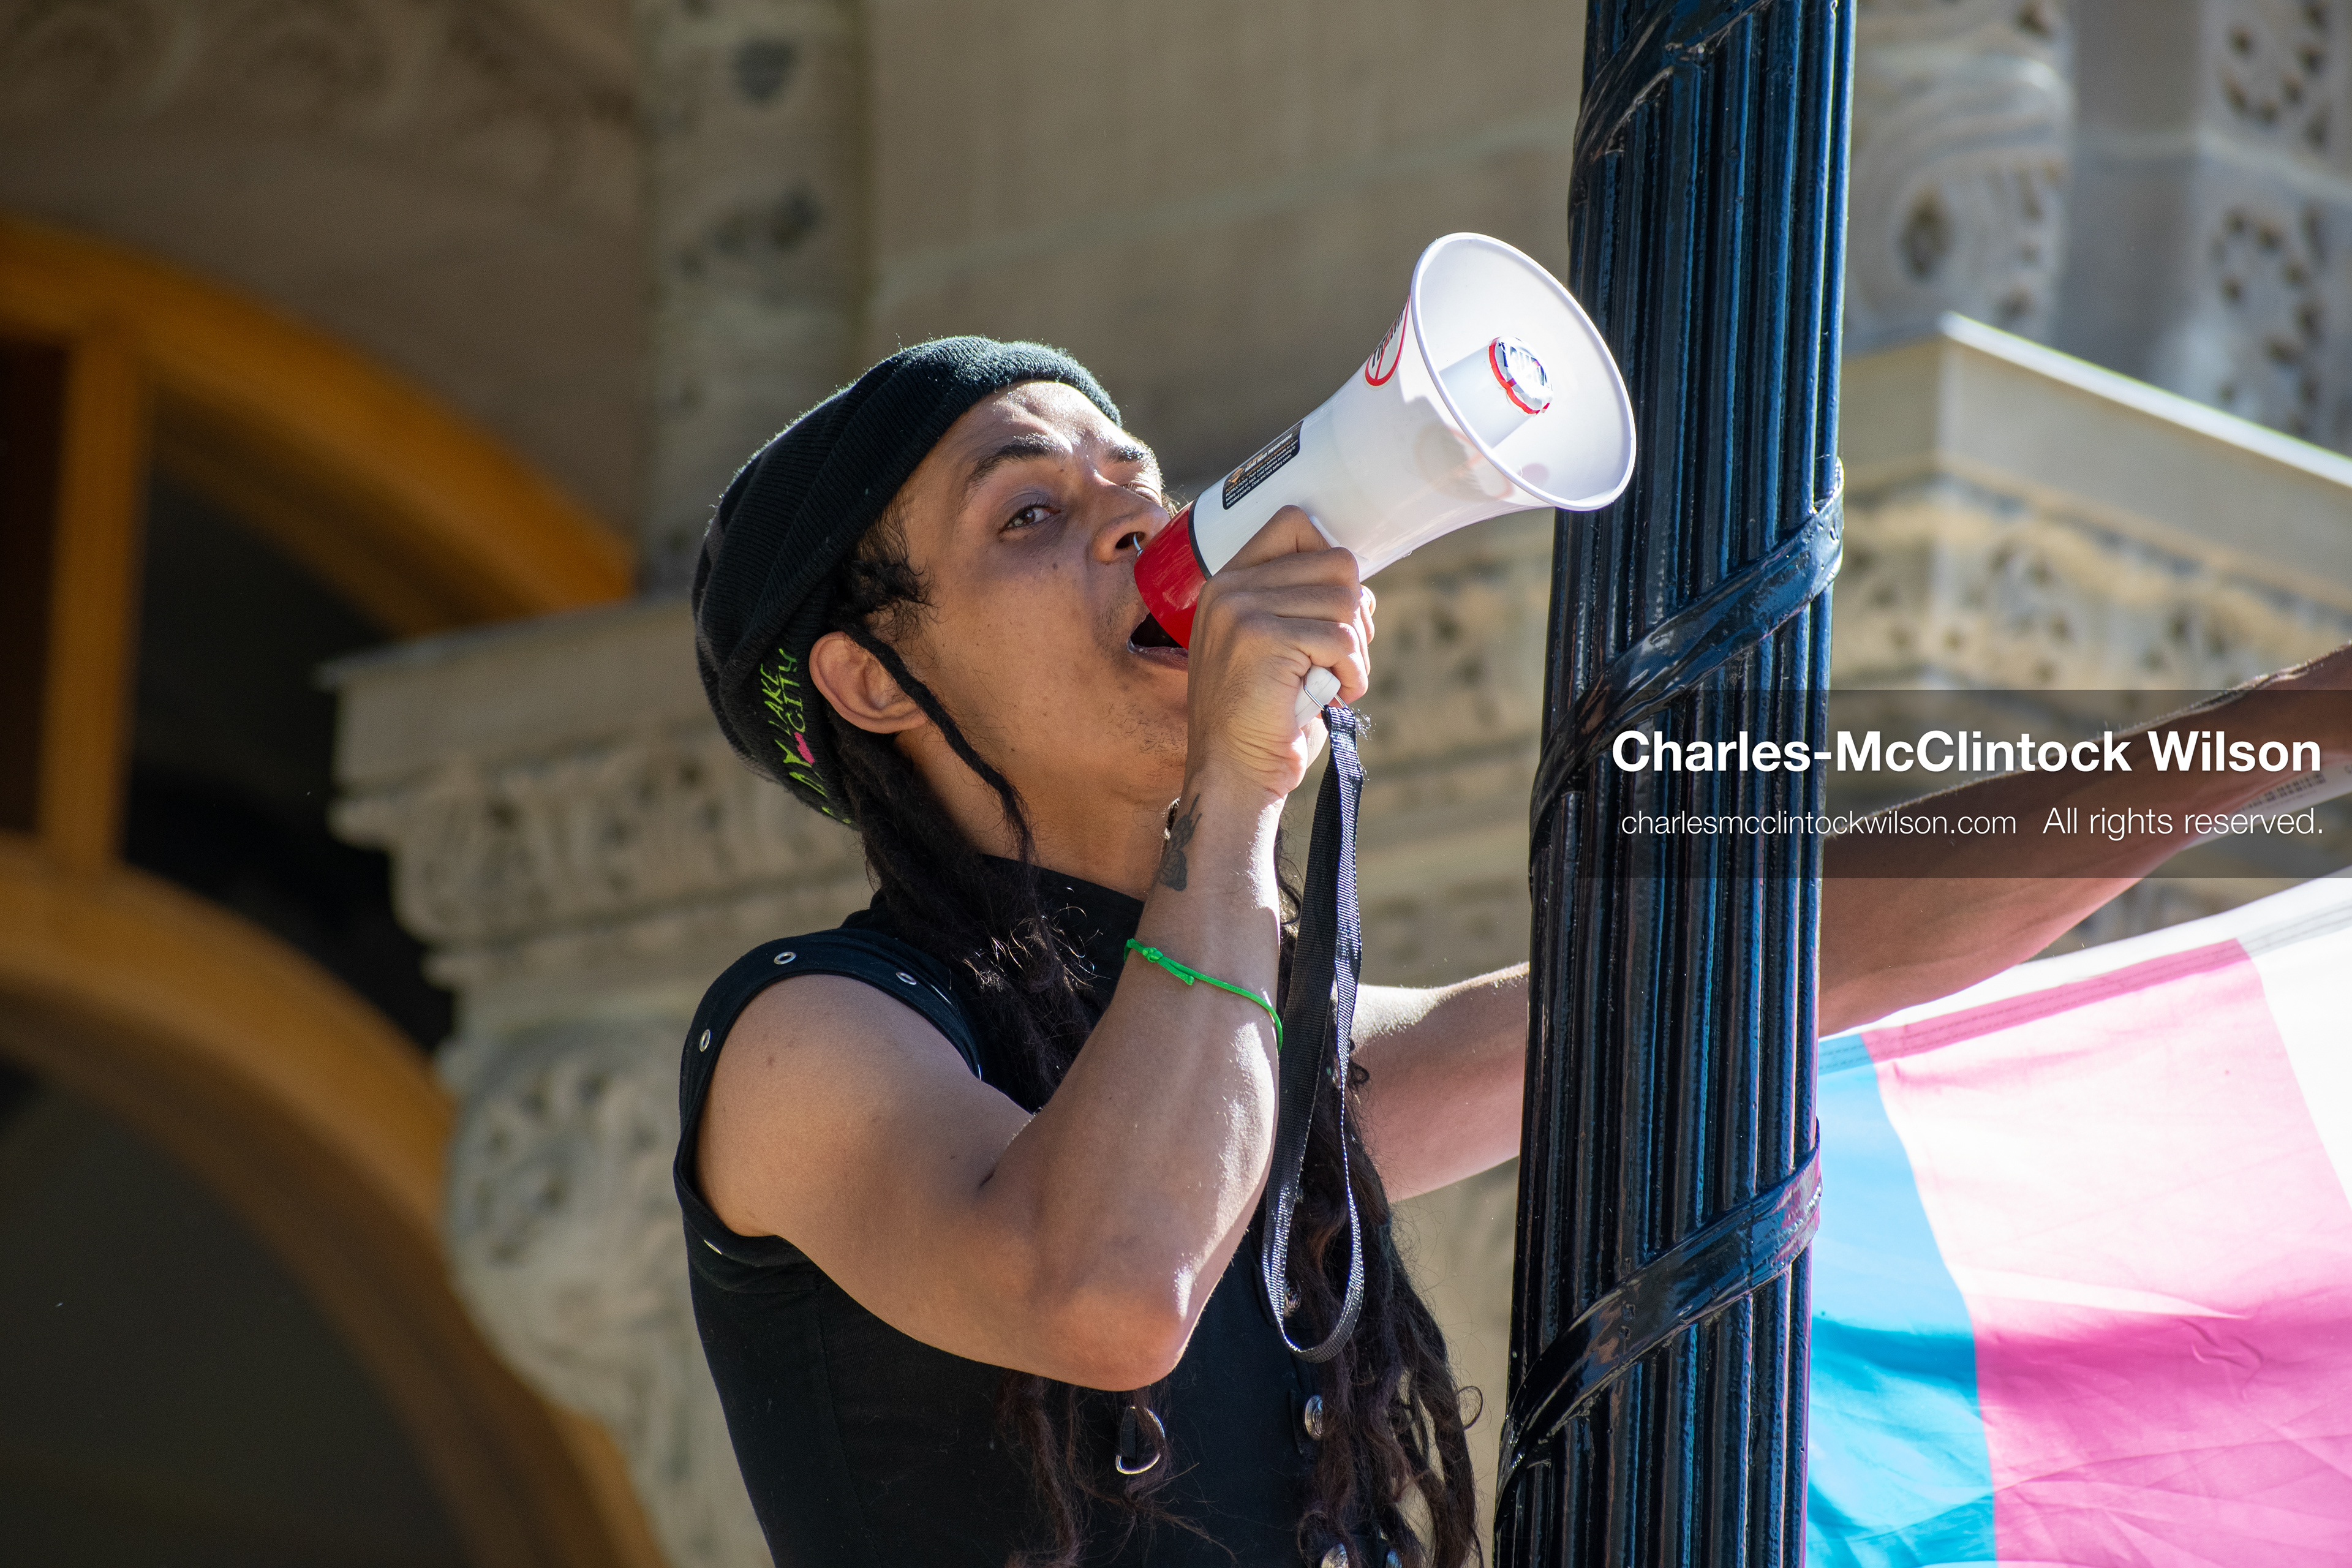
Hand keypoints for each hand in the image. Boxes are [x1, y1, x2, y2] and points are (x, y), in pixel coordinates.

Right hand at [1182, 507, 1375, 798]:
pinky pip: (1342, 638)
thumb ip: (1302, 605)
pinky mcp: (1262, 638)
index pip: (1295, 524)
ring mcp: (1242, 610)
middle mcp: (1230, 588)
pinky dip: (1353, 672)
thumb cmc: (1266, 719)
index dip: (1331, 564)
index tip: (1332, 614)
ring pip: (1345, 600)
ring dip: (1357, 650)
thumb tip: (1359, 585)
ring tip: (1338, 682)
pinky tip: (1337, 695)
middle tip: (1341, 659)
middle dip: (1354, 614)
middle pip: (1336, 563)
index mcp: (1229, 583)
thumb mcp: (1279, 648)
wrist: (1234, 774)